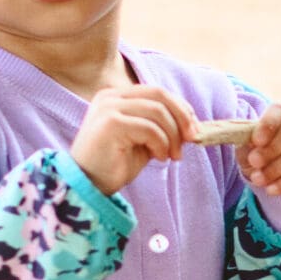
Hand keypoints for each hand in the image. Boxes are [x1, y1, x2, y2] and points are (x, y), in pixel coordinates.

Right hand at [70, 83, 197, 195]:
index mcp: (115, 97)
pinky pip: (150, 128)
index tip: (193, 129)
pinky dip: (161, 144)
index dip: (180, 107)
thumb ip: (160, 127)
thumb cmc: (114, 166)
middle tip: (192, 139)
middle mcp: (109, 97)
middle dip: (182, 117)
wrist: (87, 187)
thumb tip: (191, 125)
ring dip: (172, 136)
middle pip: (159, 95)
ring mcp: (108, 108)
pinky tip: (158, 158)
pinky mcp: (110, 123)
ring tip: (172, 156)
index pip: (156, 92)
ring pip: (157, 112)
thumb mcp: (142, 141)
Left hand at [241, 101, 280, 196]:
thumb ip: (247, 147)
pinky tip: (271, 190)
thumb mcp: (251, 151)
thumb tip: (247, 147)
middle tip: (255, 162)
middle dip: (273, 147)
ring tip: (258, 180)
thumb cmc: (266, 157)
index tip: (256, 141)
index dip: (268, 124)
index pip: (280, 110)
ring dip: (277, 167)